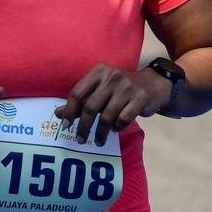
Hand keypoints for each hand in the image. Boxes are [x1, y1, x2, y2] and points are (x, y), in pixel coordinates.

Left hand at [55, 65, 172, 145]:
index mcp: (98, 71)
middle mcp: (111, 77)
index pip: (77, 93)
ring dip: (100, 132)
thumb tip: (58, 114)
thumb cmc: (120, 88)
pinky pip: (122, 120)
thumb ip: (81, 99)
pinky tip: (115, 130)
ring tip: (98, 140)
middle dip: (83, 126)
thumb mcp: (100, 88)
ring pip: (106, 116)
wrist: (153, 84)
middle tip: (80, 139)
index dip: (69, 111)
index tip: (65, 126)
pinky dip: (116, 128)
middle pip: (90, 107)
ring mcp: (127, 87)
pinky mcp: (140, 98)